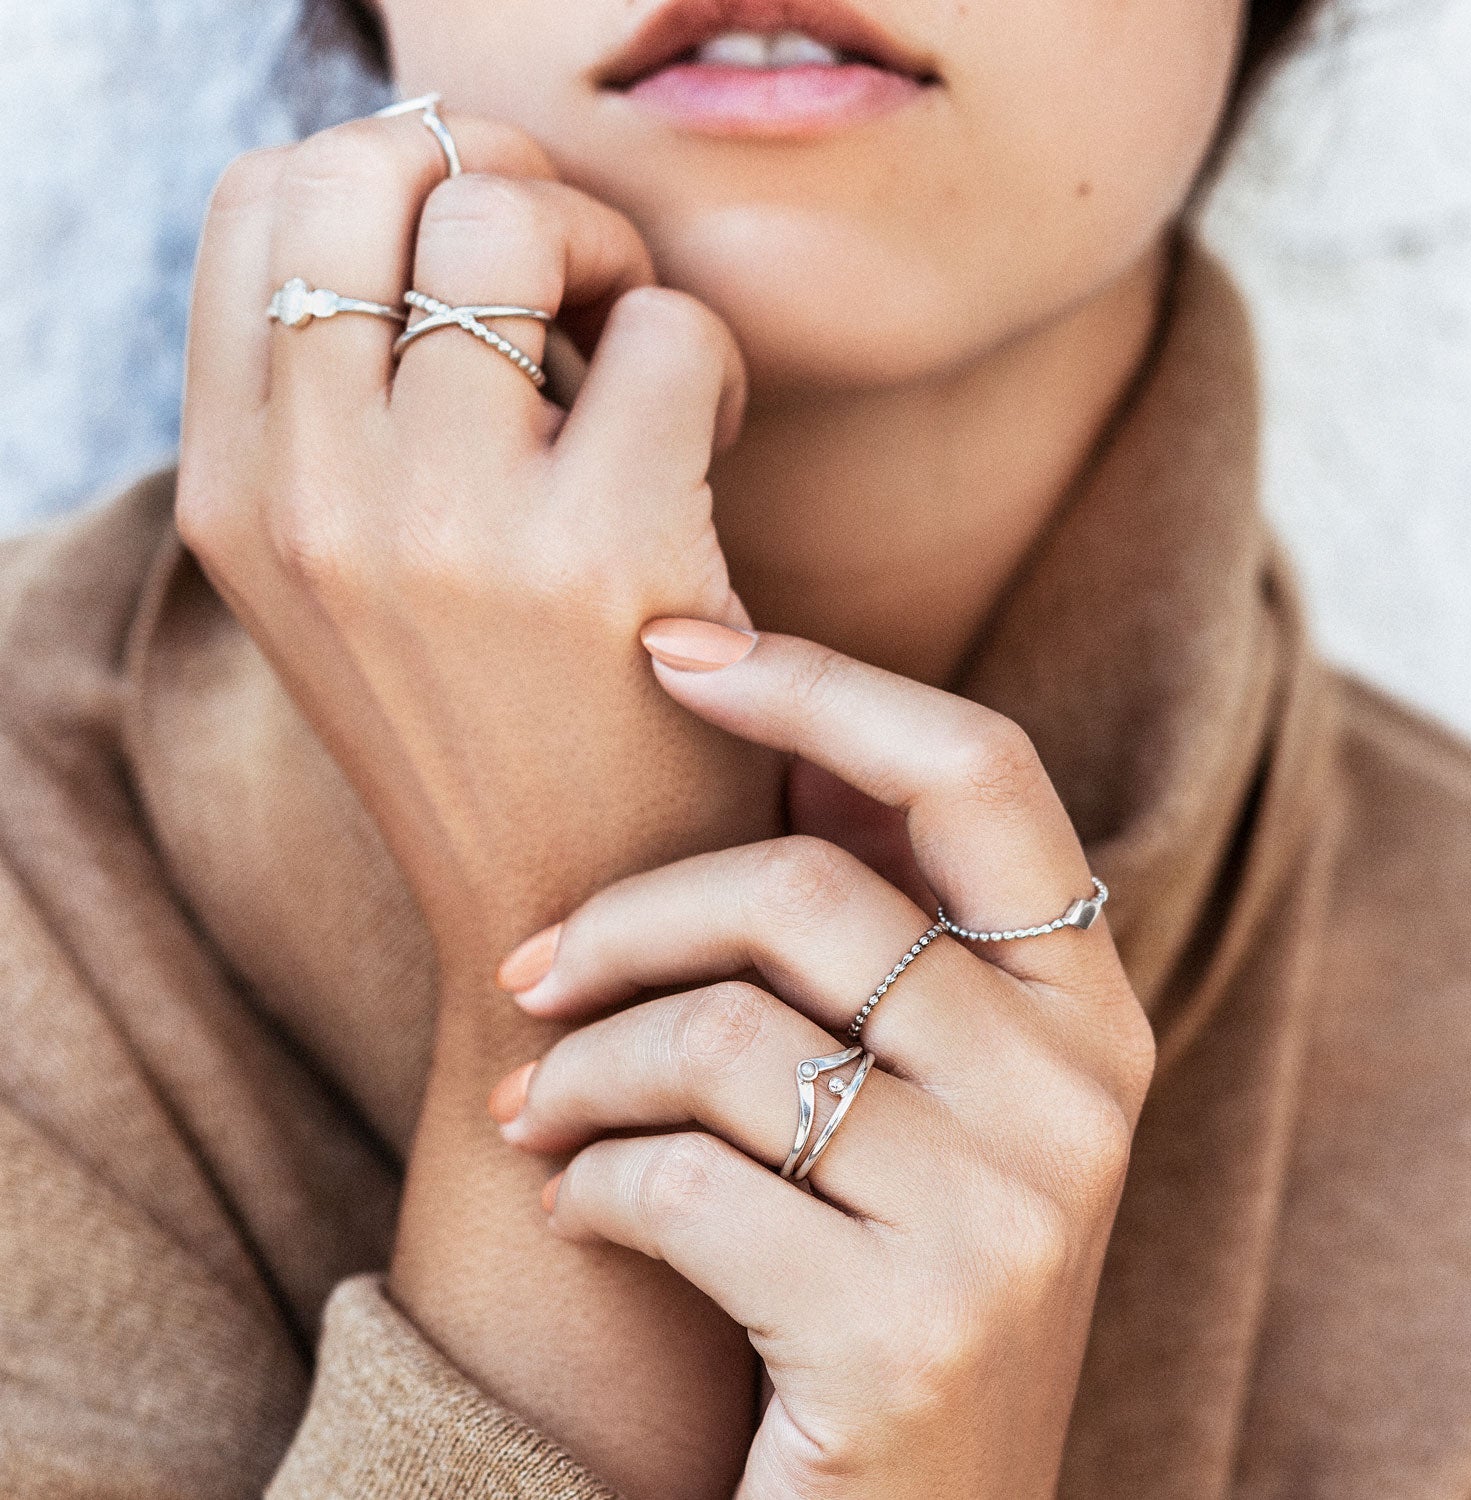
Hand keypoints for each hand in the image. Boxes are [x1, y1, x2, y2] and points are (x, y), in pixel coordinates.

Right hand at [177, 116, 781, 1498]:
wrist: (571, 920)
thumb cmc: (493, 730)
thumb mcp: (356, 579)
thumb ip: (356, 409)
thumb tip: (448, 216)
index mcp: (236, 496)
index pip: (263, 204)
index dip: (393, 176)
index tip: (488, 254)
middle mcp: (311, 499)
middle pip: (380, 172)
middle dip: (505, 187)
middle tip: (577, 286)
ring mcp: (445, 529)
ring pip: (517, 225)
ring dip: (610, 265)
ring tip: (642, 373)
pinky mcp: (598, 561)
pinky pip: (668, 337)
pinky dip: (709, 368)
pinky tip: (712, 458)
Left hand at [493, 620, 1155, 1499]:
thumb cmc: (886, 1265)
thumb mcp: (920, 1091)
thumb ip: (877, 924)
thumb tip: (772, 728)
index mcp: (1090, 1009)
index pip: (977, 768)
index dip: (819, 682)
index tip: (670, 651)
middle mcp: (1077, 1095)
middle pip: (805, 888)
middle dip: (625, 915)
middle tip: (530, 969)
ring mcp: (1005, 1216)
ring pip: (721, 1035)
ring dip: (582, 1067)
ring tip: (539, 1107)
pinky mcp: (904, 1335)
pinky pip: (678, 1180)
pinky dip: (585, 1183)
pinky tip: (574, 1206)